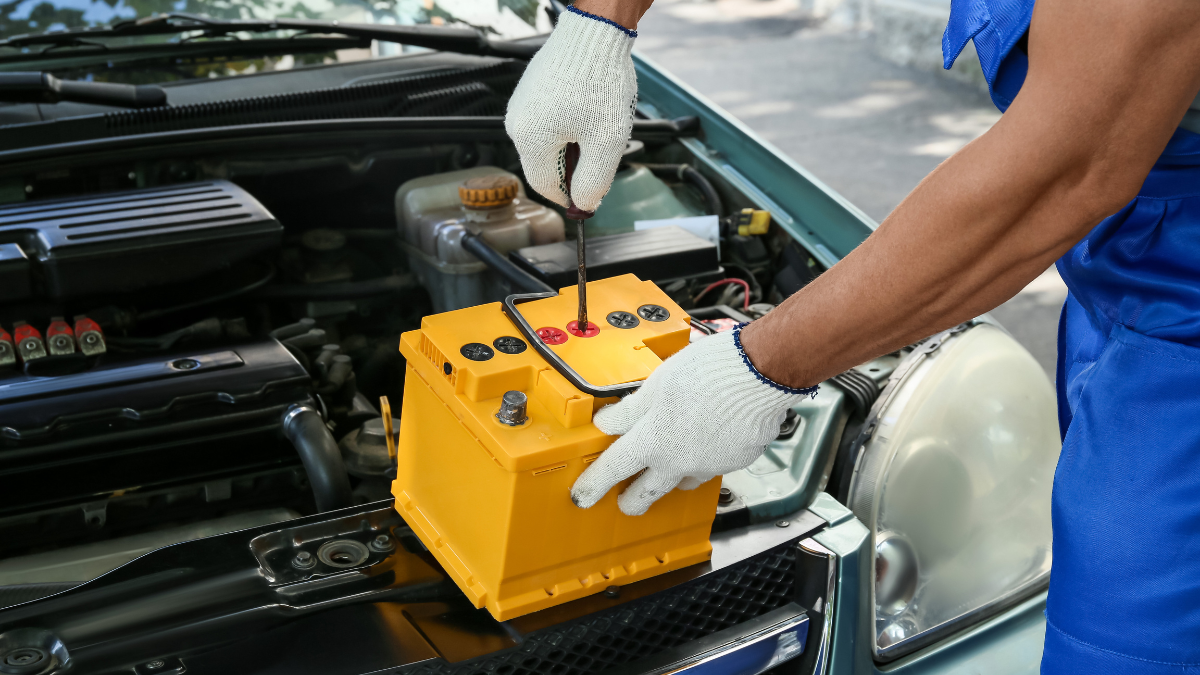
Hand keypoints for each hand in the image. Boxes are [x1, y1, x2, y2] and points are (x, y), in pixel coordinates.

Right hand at [504, 7, 637, 211]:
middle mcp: (517, 123)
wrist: (594, 34)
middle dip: (574, 165)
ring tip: (596, 124)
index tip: (591, 196)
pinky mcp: (529, 91)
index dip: (570, 196)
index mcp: (530, 140)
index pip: (545, 186)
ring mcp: (521, 105)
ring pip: (547, 143)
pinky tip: (588, 110)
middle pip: (545, 164)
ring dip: (573, 144)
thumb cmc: (600, 82)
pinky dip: (568, 124)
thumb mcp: (606, 143)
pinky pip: (546, 121)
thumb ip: (593, 181)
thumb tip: (583, 204)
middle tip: (602, 151)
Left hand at [570, 326, 816, 515]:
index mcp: (655, 440)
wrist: (761, 372)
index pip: (614, 469)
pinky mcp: (735, 462)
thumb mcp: (658, 383)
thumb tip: (609, 422)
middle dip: (632, 499)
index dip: (594, 484)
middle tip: (625, 499)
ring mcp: (709, 465)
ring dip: (672, 475)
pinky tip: (708, 434)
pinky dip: (704, 456)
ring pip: (682, 480)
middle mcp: (680, 461)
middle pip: (648, 492)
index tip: (584, 494)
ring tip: (671, 458)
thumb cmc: (710, 371)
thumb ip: (631, 409)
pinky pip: (712, 466)